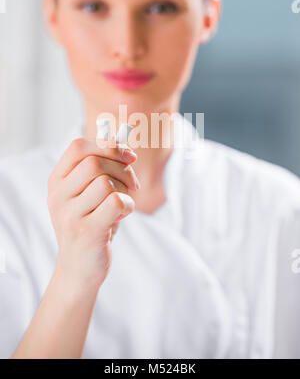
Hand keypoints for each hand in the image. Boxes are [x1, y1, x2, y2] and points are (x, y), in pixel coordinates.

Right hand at [47, 136, 139, 290]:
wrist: (79, 269)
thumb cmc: (90, 223)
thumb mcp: (90, 193)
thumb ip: (102, 169)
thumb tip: (127, 149)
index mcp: (56, 181)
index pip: (77, 147)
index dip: (108, 146)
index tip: (129, 156)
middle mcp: (57, 196)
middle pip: (94, 162)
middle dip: (122, 169)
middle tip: (133, 184)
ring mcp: (68, 215)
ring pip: (105, 182)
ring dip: (125, 189)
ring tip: (122, 203)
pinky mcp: (86, 232)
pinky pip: (115, 202)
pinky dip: (128, 205)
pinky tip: (123, 215)